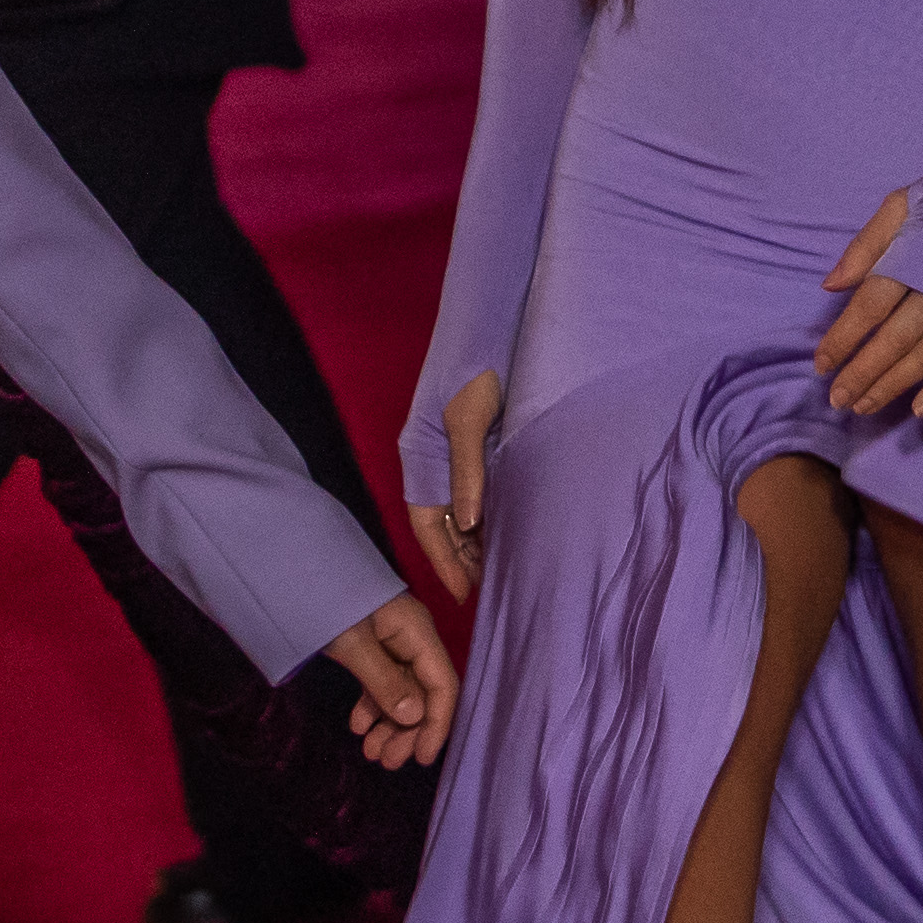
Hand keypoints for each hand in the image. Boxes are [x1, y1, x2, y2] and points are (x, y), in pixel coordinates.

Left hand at [327, 592, 460, 767]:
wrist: (290, 570)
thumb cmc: (324, 601)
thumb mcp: (353, 644)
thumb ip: (384, 681)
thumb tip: (414, 719)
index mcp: (416, 631)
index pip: (442, 684)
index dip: (437, 724)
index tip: (422, 758)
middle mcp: (410, 638)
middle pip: (422, 692)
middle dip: (408, 731)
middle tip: (387, 762)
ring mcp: (390, 641)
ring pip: (401, 691)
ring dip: (389, 724)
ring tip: (372, 753)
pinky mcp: (369, 646)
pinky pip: (380, 681)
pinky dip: (372, 705)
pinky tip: (358, 726)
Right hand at [405, 368, 502, 598]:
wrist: (486, 328)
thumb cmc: (474, 371)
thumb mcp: (470, 420)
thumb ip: (469, 472)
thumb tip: (471, 524)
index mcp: (420, 456)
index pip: (426, 522)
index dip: (443, 560)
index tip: (463, 594)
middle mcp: (431, 461)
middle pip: (440, 522)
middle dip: (459, 558)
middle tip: (487, 591)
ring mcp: (450, 455)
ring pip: (457, 511)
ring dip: (473, 541)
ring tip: (498, 571)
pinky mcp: (472, 447)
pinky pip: (473, 494)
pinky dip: (485, 518)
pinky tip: (502, 533)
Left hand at [816, 191, 922, 418]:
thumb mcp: (901, 204)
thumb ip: (866, 245)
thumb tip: (830, 285)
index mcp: (914, 259)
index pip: (869, 307)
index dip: (843, 339)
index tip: (821, 365)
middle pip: (896, 340)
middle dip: (864, 373)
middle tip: (838, 399)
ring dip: (896, 385)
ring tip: (866, 406)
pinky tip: (920, 408)